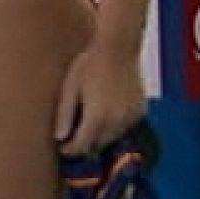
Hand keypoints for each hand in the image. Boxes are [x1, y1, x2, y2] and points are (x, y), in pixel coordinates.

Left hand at [53, 38, 146, 157]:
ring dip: (100, 137)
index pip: (82, 146)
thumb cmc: (88, 65)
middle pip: (98, 145)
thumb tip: (59, 137)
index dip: (70, 150)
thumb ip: (65, 114)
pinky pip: (124, 128)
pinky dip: (114, 127)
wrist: (118, 48)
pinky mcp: (140, 112)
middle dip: (84, 145)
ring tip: (86, 128)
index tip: (61, 148)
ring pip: (112, 138)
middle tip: (72, 140)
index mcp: (97, 118)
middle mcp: (116, 123)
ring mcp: (130, 118)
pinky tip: (105, 116)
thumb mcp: (70, 87)